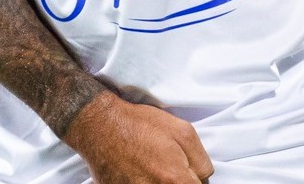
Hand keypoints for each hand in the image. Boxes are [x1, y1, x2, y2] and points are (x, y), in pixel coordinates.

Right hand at [63, 91, 213, 182]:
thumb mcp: (183, 131)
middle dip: (179, 181)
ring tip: (152, 169)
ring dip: (161, 182)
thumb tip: (202, 178)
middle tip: (167, 168)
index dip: (195, 181)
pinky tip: (139, 173)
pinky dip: (143, 182)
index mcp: (174, 180)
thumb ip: (201, 161)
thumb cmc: (140, 125)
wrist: (100, 126)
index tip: (187, 173)